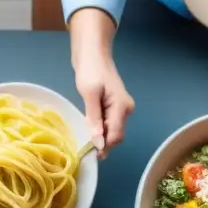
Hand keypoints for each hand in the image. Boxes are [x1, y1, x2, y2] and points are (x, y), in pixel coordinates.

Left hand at [69, 9, 133, 160]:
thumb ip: (94, 118)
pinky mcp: (114, 107)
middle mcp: (125, 110)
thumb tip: (98, 141)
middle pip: (115, 136)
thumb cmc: (91, 71)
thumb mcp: (89, 94)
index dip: (103, 147)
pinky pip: (108, 124)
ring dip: (99, 137)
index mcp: (121, 107)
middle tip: (82, 147)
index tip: (87, 152)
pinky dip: (99, 129)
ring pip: (111, 131)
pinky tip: (89, 129)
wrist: (93, 54)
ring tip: (83, 138)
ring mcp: (121, 109)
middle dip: (101, 143)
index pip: (115, 136)